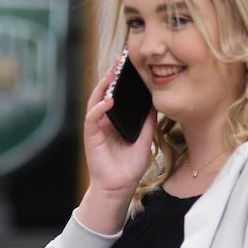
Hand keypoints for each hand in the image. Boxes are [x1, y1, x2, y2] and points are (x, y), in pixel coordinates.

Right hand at [83, 61, 156, 195]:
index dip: (123, 80)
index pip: (118, 95)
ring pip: (96, 100)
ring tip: (112, 73)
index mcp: (117, 120)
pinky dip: (99, 108)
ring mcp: (97, 127)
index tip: (131, 64)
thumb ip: (148, 122)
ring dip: (103, 86)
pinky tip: (108, 101)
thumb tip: (156, 103)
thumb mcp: (145, 140)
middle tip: (120, 60)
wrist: (119, 188)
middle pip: (106, 92)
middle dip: (111, 75)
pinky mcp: (91, 135)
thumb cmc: (130, 166)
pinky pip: (92, 117)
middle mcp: (105, 120)